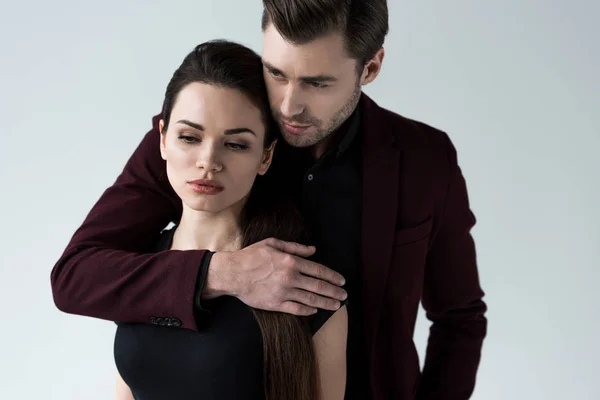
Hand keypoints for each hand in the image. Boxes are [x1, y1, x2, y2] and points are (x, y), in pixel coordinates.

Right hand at [206, 238, 346, 315]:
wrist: (232, 273)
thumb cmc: (251, 256)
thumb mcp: (273, 244)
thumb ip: (295, 247)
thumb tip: (313, 250)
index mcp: (291, 261)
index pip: (318, 270)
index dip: (333, 276)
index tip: (342, 281)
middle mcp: (290, 277)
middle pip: (318, 286)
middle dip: (334, 291)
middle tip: (344, 296)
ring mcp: (283, 292)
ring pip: (310, 299)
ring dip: (326, 302)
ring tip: (336, 305)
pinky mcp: (275, 304)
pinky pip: (296, 309)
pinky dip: (308, 310)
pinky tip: (316, 310)